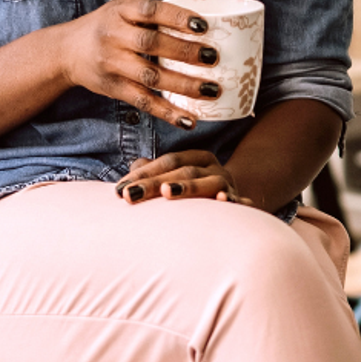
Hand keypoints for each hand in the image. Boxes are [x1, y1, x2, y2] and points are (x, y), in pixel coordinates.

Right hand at [48, 0, 222, 133]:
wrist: (68, 51)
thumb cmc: (108, 26)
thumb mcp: (124, 9)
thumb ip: (154, 14)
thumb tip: (206, 24)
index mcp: (121, 11)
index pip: (151, 11)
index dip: (177, 18)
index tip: (203, 26)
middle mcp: (114, 36)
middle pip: (151, 44)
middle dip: (185, 52)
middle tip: (213, 57)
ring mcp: (113, 64)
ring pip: (150, 76)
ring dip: (183, 85)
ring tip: (212, 90)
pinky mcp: (114, 89)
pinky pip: (143, 102)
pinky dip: (167, 112)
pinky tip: (189, 119)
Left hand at [116, 148, 251, 205]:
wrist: (235, 203)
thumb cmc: (197, 193)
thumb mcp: (175, 179)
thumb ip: (152, 174)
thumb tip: (128, 174)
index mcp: (198, 158)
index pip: (169, 161)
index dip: (144, 173)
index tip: (121, 190)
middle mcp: (214, 168)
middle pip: (184, 171)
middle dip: (155, 183)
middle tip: (130, 195)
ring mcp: (229, 185)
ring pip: (210, 182)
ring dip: (189, 187)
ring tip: (168, 192)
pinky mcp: (239, 203)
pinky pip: (239, 201)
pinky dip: (233, 200)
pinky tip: (222, 201)